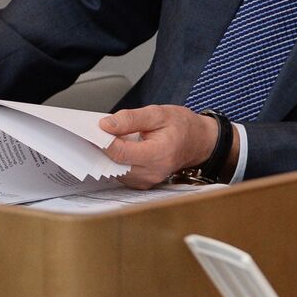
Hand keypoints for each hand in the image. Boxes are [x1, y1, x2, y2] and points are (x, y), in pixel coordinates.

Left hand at [99, 105, 218, 188]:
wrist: (199, 142)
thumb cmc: (182, 126)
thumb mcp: (159, 113)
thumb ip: (131, 118)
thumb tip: (106, 125)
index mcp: (159, 154)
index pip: (120, 152)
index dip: (104, 140)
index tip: (97, 128)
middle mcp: (153, 172)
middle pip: (114, 163)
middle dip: (105, 147)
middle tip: (104, 131)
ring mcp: (147, 181)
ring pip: (115, 170)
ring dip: (111, 154)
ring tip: (118, 138)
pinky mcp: (143, 184)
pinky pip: (121, 173)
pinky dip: (117, 161)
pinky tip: (123, 149)